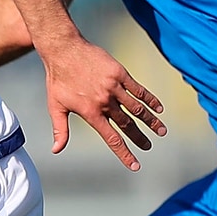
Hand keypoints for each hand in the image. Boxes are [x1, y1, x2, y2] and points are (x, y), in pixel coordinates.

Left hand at [39, 37, 165, 171]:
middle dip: (139, 138)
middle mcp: (105, 102)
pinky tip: (158, 108)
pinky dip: (149, 99)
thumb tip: (56, 150)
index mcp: (91, 113)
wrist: (63, 50)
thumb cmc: (58, 79)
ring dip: (150, 121)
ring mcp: (114, 87)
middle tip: (148, 146)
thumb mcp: (55, 106)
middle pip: (127, 125)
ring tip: (161, 131)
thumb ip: (60, 130)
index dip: (125, 153)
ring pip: (136, 109)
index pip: (112, 138)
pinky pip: (138, 89)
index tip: (135, 165)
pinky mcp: (119, 73)